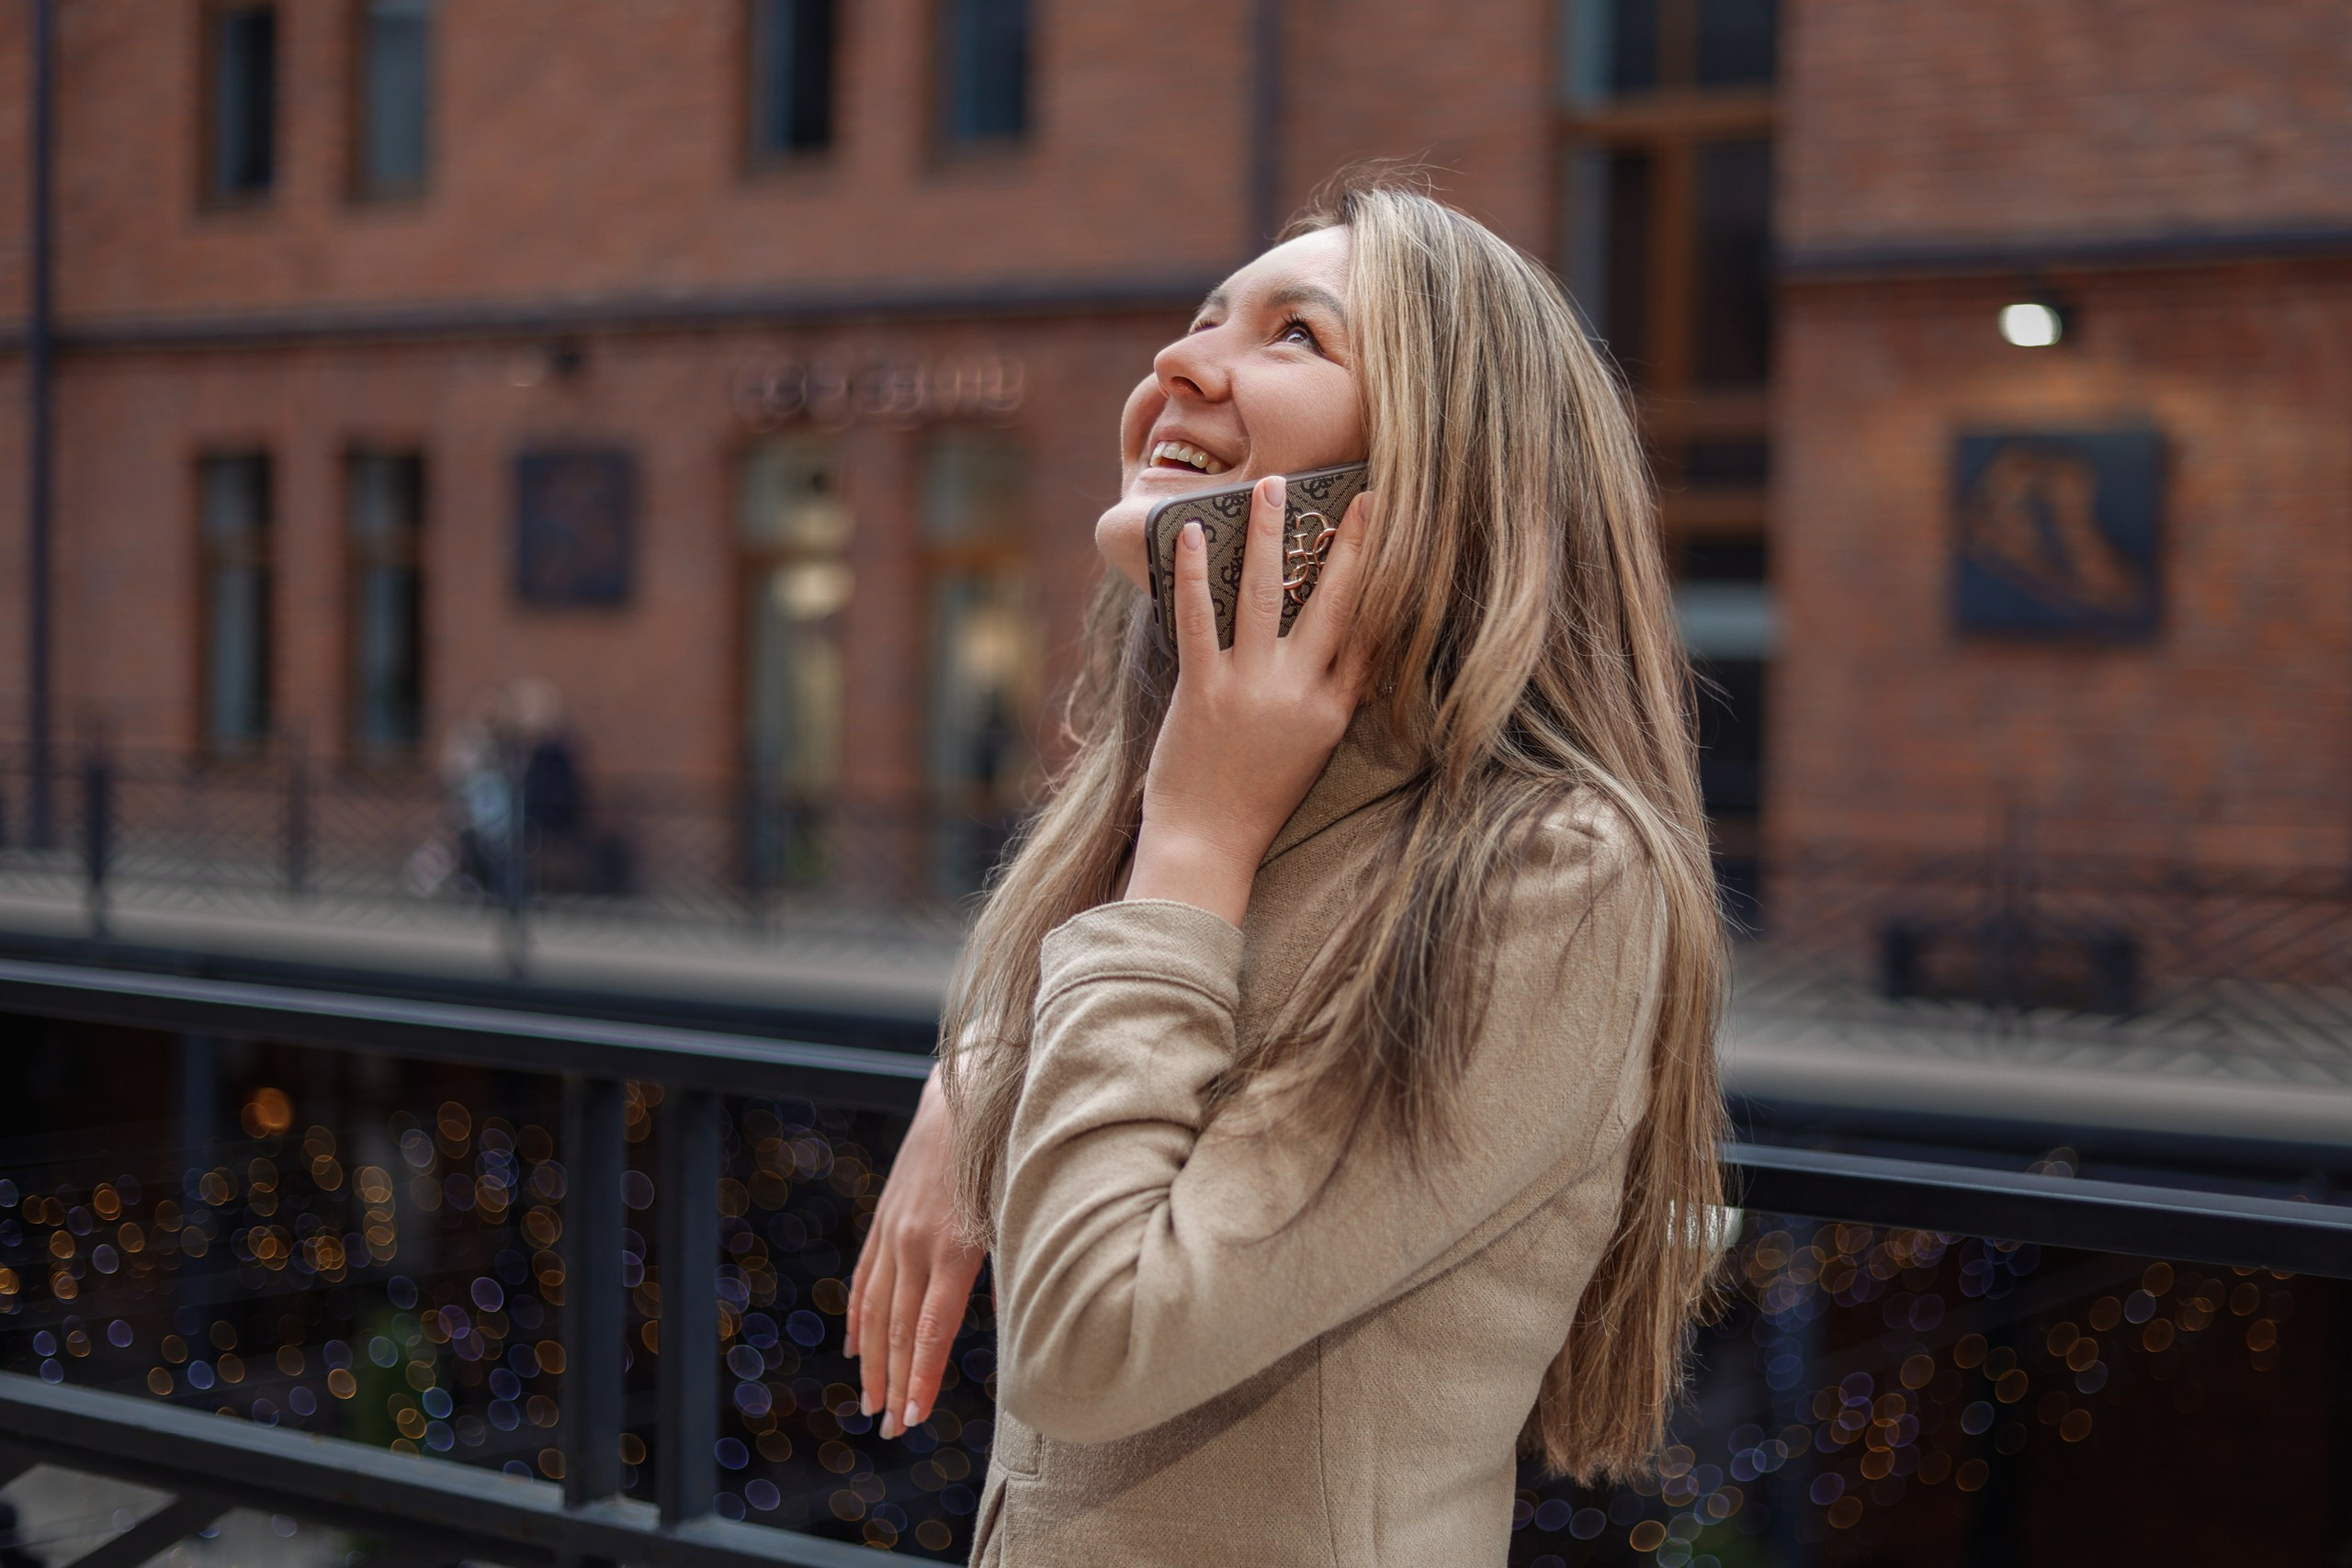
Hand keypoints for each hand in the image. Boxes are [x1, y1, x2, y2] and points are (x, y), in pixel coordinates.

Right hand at [847, 1067, 984, 1438]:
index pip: (928, 1329)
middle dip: (894, 1383)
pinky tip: (855, 1346)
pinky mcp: (887, 1215)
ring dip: (872, 1360)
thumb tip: (1027, 1315)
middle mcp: (914, 1242)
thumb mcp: (1018, 1205)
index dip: (918, 1378)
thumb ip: (1011, 1259)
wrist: (965, 1089)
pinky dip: (859, 1315)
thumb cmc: (1007, 1149)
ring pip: (875, 1308)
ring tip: (871, 1402)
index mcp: (951, 1246)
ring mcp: (895, 1229)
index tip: (912, 1418)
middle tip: (891, 1430)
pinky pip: (866, 1275)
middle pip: (897, 1329)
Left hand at [1127, 476, 1370, 926]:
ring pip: (1268, 595)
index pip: (1373, 633)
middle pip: (1337, 603)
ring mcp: (1253, 690)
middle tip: (1364, 496)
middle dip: (1351, 544)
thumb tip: (1348, 656)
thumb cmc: (1254, 801)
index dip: (1388, 581)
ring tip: (1270, 486)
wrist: (1208, 847)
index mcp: (1335, 710)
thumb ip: (1329, 702)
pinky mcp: (1203, 691)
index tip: (1401, 538)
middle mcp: (1302, 694)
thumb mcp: (1311, 753)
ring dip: (1270, 535)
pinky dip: (1198, 573)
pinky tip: (1197, 533)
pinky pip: (1201, 619)